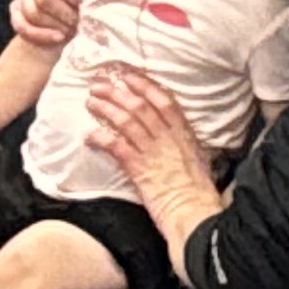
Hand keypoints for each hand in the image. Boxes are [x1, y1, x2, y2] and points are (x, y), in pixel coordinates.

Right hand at [8, 0, 84, 49]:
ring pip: (32, 13)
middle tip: (81, 22)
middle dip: (65, 13)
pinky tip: (58, 38)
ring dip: (55, 25)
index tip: (84, 2)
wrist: (75, 7)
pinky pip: (21, 25)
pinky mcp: (16, 12)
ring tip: (73, 31)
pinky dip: (40, 35)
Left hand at [82, 66, 212, 203]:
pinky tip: (89, 136)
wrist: (195, 214)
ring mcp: (152, 152)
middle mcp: (167, 137)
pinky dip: (101, 139)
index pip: (163, 100)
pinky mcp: (139, 169)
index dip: (143, 84)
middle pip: (139, 106)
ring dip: (106, 109)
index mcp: (184, 133)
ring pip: (126, 121)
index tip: (126, 74)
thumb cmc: (198, 192)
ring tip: (90, 102)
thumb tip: (170, 135)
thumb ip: (182, 144)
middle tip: (98, 84)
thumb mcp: (196, 160)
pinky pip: (117, 147)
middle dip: (116, 92)